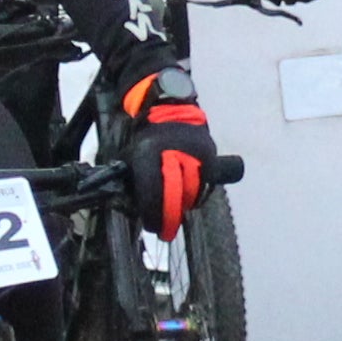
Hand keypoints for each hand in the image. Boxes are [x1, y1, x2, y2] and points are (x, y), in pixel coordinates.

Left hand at [120, 69, 224, 239]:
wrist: (170, 109)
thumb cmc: (147, 138)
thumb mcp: (132, 157)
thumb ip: (136, 183)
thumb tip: (137, 210)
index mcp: (149, 153)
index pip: (153, 191)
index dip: (153, 214)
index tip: (153, 227)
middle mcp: (173, 153)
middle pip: (176, 195)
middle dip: (170, 218)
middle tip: (165, 232)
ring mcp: (194, 154)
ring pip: (192, 192)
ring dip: (184, 207)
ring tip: (176, 213)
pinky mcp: (209, 156)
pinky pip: (206, 184)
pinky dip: (197, 195)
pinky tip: (189, 201)